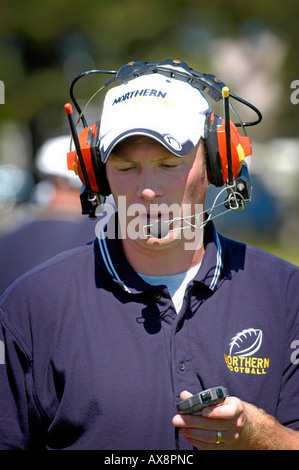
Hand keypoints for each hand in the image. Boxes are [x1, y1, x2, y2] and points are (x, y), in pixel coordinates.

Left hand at [172, 390, 298, 449]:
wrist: (249, 427)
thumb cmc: (231, 409)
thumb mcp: (223, 399)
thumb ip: (203, 398)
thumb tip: (184, 395)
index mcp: (236, 408)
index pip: (227, 411)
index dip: (214, 412)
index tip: (202, 410)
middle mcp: (235, 424)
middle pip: (213, 425)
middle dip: (193, 422)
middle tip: (177, 419)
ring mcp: (231, 437)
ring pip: (210, 437)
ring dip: (192, 433)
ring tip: (180, 427)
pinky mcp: (225, 446)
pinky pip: (210, 446)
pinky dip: (196, 441)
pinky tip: (186, 435)